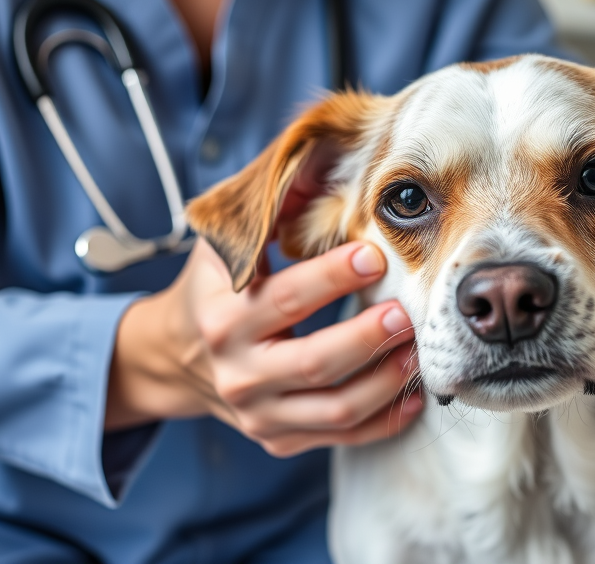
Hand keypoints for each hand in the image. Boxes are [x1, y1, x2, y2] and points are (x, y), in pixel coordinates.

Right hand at [106, 239, 421, 456]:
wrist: (176, 359)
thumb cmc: (213, 291)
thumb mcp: (223, 247)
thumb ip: (267, 211)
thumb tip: (319, 155)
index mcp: (224, 319)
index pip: (285, 298)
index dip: (332, 277)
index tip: (374, 253)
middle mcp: (240, 372)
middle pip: (316, 362)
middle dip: (368, 336)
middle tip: (407, 311)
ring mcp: (260, 414)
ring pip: (336, 408)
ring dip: (386, 380)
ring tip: (418, 349)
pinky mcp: (280, 438)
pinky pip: (342, 437)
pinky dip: (383, 420)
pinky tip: (412, 393)